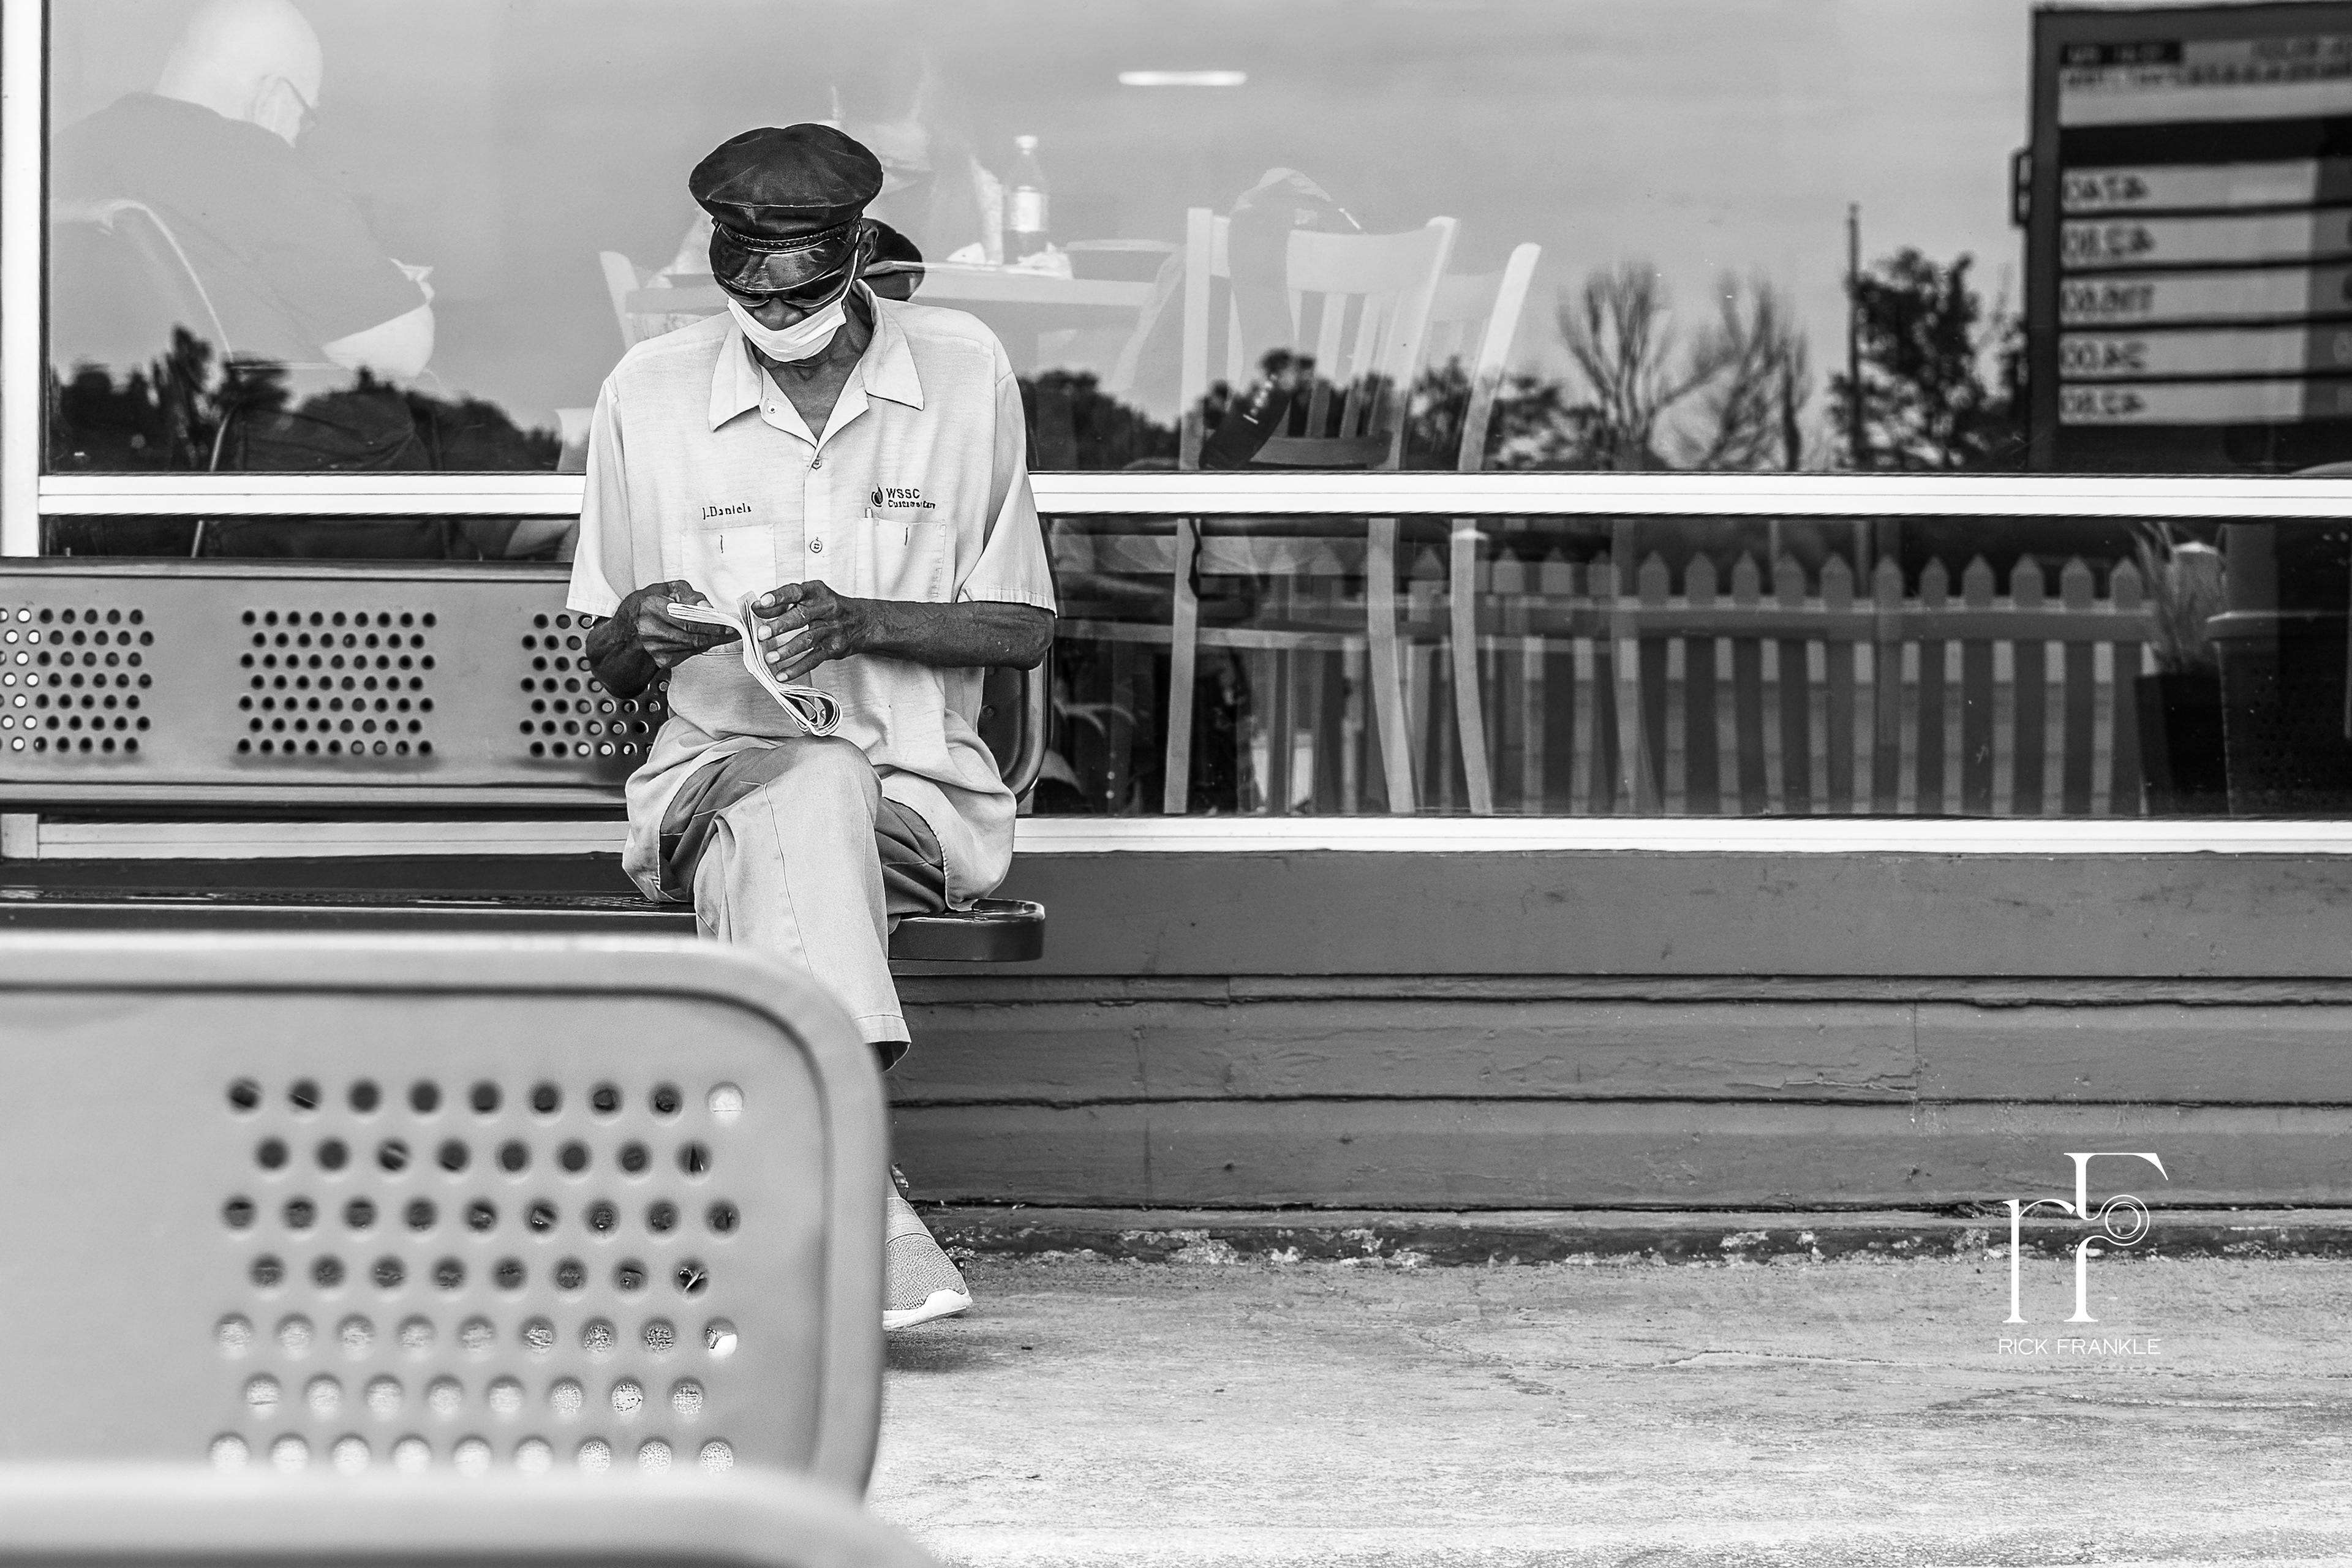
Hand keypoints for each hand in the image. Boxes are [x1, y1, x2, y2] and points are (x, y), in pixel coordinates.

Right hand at [630, 580, 738, 668]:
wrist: (625, 633)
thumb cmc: (644, 607)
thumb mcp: (662, 590)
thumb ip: (687, 594)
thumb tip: (706, 607)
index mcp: (651, 608)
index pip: (687, 619)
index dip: (711, 624)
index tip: (728, 624)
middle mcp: (651, 630)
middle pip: (693, 636)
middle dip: (718, 634)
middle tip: (735, 630)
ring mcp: (657, 648)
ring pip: (694, 646)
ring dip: (714, 641)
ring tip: (729, 633)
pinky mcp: (663, 660)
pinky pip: (690, 653)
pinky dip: (703, 646)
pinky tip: (711, 639)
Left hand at [751, 581, 875, 682]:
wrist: (864, 622)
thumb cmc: (831, 608)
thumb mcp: (811, 599)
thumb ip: (784, 603)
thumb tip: (758, 608)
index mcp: (817, 592)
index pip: (795, 591)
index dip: (779, 597)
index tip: (763, 602)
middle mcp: (826, 609)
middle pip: (801, 616)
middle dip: (780, 626)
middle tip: (761, 634)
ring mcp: (831, 629)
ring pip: (807, 639)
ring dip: (787, 650)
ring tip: (770, 657)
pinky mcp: (834, 648)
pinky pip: (814, 659)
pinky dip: (797, 668)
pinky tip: (783, 674)